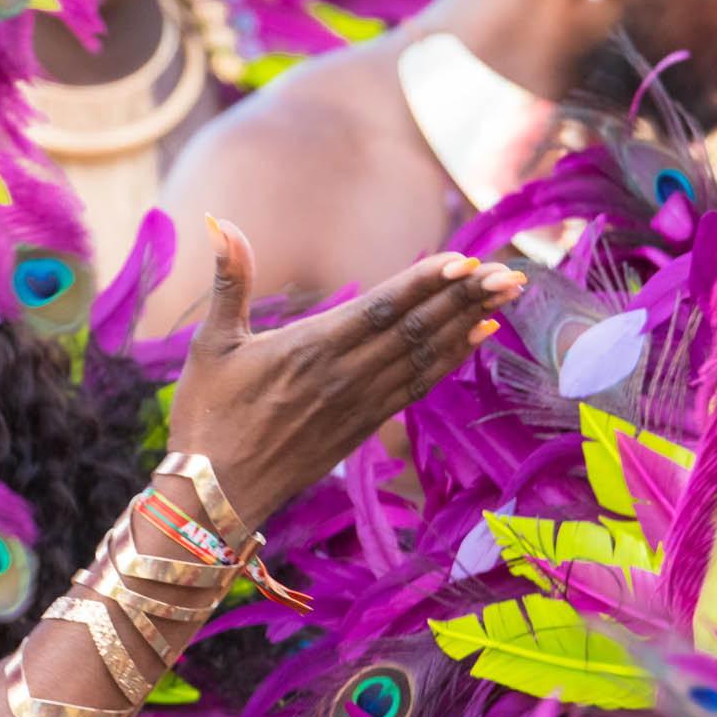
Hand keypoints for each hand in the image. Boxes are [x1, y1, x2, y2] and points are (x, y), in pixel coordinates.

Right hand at [170, 219, 522, 521]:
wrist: (212, 496)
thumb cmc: (206, 418)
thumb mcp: (210, 344)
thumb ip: (230, 280)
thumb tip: (221, 220)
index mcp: (308, 349)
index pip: (380, 308)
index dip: (425, 283)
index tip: (464, 260)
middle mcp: (342, 376)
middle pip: (415, 329)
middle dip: (465, 298)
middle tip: (510, 270)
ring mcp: (357, 405)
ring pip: (423, 356)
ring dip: (467, 322)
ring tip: (507, 294)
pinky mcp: (362, 428)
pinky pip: (416, 388)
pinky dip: (450, 360)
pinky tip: (477, 337)